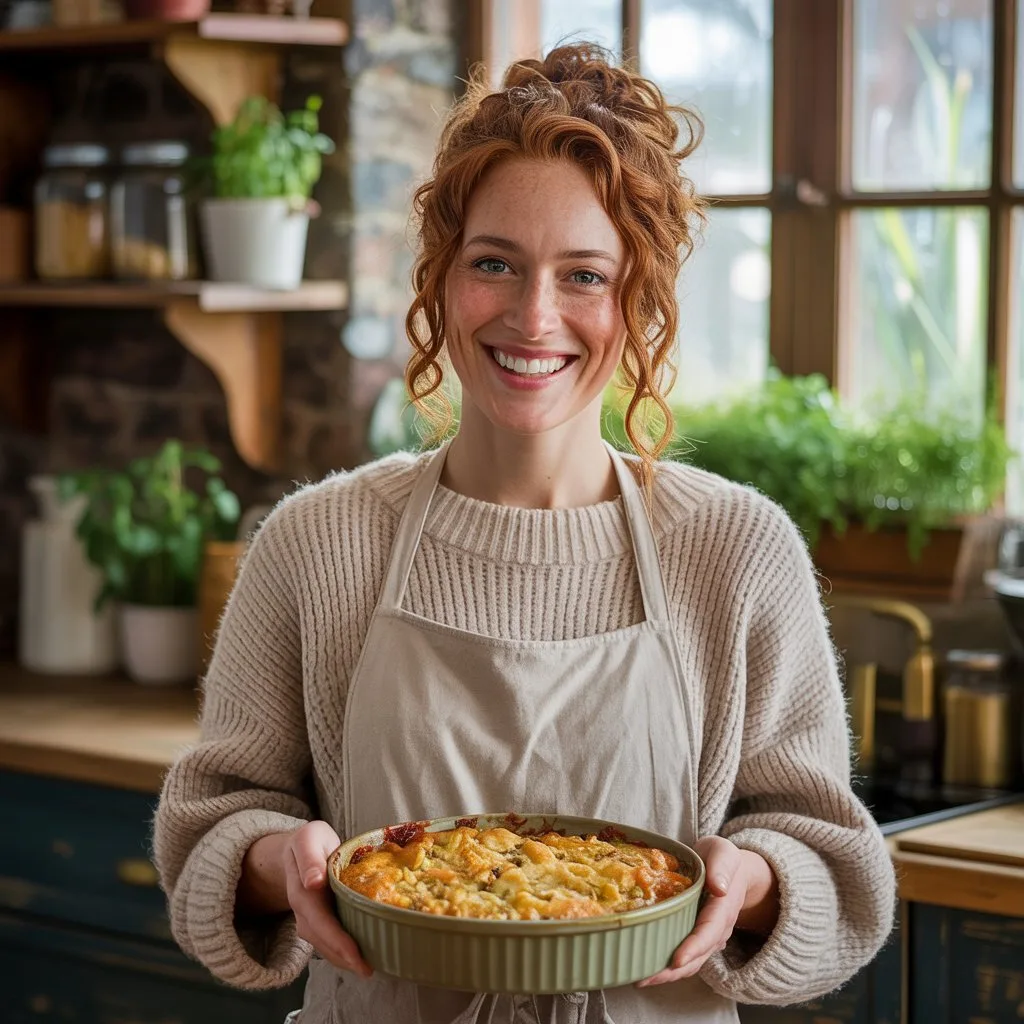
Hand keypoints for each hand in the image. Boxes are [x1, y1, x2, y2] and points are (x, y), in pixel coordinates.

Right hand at [240, 821, 371, 977]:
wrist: (298, 848)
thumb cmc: (310, 841)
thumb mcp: (309, 838)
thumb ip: (309, 858)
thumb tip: (313, 882)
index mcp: (302, 890)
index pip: (320, 922)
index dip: (337, 940)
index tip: (356, 955)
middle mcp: (303, 909)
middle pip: (322, 940)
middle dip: (344, 957)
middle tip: (369, 970)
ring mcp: (308, 917)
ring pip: (324, 945)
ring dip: (343, 959)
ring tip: (367, 967)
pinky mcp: (316, 920)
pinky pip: (327, 940)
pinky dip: (342, 951)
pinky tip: (359, 956)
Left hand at [637, 836, 777, 987]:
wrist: (730, 870)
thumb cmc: (721, 858)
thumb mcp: (723, 853)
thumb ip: (722, 866)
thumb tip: (720, 886)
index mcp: (723, 908)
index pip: (709, 933)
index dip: (693, 948)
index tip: (676, 960)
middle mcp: (717, 928)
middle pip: (697, 956)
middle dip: (672, 970)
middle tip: (644, 978)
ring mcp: (707, 936)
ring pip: (690, 962)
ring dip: (667, 974)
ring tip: (639, 978)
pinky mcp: (696, 936)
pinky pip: (684, 954)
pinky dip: (667, 965)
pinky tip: (646, 968)